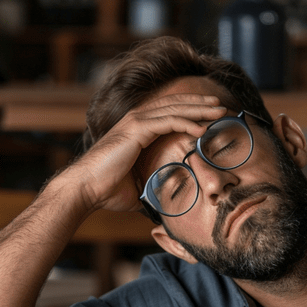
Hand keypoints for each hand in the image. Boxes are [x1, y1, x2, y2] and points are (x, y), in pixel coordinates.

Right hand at [65, 93, 227, 214]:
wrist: (86, 191)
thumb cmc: (107, 191)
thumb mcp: (138, 186)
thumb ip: (152, 185)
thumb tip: (167, 201)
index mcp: (137, 129)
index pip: (169, 112)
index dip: (191, 111)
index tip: (211, 116)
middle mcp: (136, 120)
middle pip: (174, 104)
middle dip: (199, 104)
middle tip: (221, 106)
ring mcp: (135, 123)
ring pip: (173, 109)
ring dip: (198, 109)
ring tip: (218, 111)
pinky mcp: (135, 131)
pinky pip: (166, 122)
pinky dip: (186, 123)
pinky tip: (201, 130)